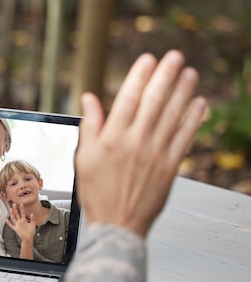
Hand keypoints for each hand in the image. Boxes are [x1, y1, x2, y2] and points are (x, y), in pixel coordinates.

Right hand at [5, 203, 35, 243]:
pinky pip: (11, 226)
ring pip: (13, 218)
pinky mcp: (16, 229)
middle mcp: (20, 222)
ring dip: (12, 214)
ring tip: (10, 209)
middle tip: (14, 204)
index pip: (22, 213)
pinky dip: (9, 223)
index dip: (22, 208)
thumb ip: (33, 219)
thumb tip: (32, 214)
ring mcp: (17, 225)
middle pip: (17, 214)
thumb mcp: (33, 224)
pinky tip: (6, 220)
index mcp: (24, 220)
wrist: (28, 238)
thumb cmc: (31, 232)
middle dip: (15, 209)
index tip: (21, 203)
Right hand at [76, 50, 206, 236]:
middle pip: (154, 102)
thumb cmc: (98, 193)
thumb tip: (89, 100)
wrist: (118, 224)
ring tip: (189, 74)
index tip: (148, 60)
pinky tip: (198, 105)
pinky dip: (193, 120)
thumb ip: (90, 126)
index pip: (128, 99)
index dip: (139, 77)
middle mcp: (135, 143)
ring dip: (183, 92)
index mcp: (112, 139)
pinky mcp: (170, 167)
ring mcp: (155, 154)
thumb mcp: (83, 158)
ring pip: (172, 116)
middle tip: (175, 57)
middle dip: (165, 76)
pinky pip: (185, 138)